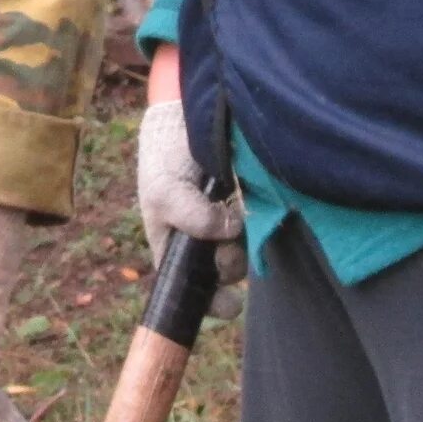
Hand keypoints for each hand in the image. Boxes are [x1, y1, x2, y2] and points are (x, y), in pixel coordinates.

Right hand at [136, 101, 247, 317]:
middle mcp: (202, 243)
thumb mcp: (165, 192)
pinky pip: (259, 226)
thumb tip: (233, 229)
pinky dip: (259, 221)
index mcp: (173, 250)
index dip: (210, 302)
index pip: (192, 290)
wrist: (183, 119)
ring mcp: (226, 225)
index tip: (231, 301)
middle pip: (223, 272)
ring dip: (245, 242)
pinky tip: (248, 202)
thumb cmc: (163, 160)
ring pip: (244, 250)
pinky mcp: (247, 205)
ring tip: (235, 213)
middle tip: (228, 243)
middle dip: (230, 264)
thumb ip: (193, 218)